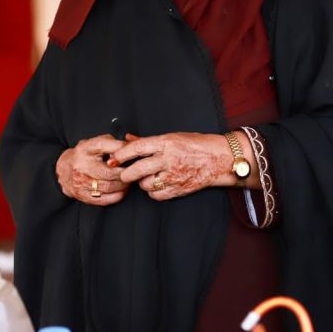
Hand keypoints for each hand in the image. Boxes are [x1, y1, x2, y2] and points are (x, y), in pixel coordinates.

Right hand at [56, 134, 127, 205]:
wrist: (63, 170)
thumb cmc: (85, 155)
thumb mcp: (95, 143)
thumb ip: (112, 144)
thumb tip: (130, 148)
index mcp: (86, 148)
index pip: (107, 146)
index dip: (123, 151)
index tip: (133, 154)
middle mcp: (82, 164)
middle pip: (110, 172)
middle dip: (125, 173)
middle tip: (133, 172)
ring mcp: (81, 181)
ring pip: (108, 187)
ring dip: (123, 185)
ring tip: (128, 181)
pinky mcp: (82, 195)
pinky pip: (104, 199)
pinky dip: (117, 196)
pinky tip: (121, 191)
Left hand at [110, 132, 233, 200]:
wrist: (219, 159)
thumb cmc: (196, 145)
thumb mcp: (172, 137)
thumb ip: (148, 141)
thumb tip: (128, 139)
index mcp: (167, 142)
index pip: (138, 148)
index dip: (122, 154)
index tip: (112, 158)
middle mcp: (169, 159)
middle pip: (138, 169)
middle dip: (126, 173)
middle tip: (122, 174)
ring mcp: (174, 175)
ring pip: (146, 184)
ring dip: (141, 182)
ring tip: (144, 177)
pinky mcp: (179, 189)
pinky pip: (157, 195)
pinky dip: (153, 192)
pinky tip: (156, 185)